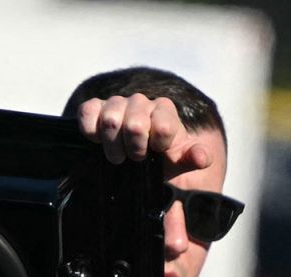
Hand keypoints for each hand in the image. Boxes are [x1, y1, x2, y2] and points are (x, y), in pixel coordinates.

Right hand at [75, 94, 214, 174]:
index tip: (156, 152)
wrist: (135, 157)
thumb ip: (195, 157)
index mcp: (164, 109)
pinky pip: (88, 111)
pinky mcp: (94, 107)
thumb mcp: (180, 161)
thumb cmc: (159, 158)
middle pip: (135, 124)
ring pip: (111, 119)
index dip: (157, 144)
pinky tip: (97, 141)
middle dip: (134, 149)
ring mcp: (116, 102)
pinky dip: (91, 130)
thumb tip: (203, 158)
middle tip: (136, 158)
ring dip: (113, 146)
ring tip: (118, 157)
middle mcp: (141, 101)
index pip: (162, 124)